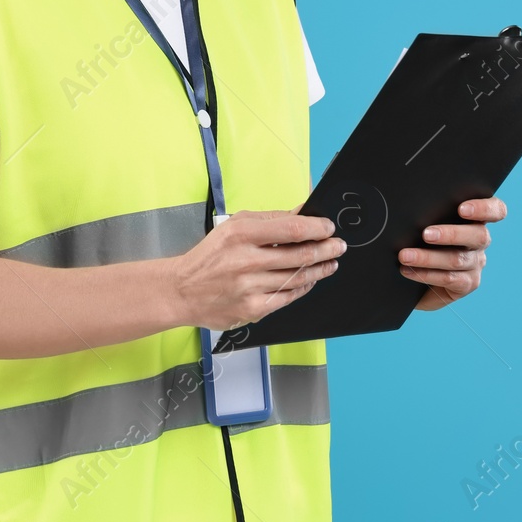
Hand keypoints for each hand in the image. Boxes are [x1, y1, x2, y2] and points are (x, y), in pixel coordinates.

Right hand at [171, 209, 346, 331]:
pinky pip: (287, 297)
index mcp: (241, 234)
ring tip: (330, 263)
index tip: (328, 228)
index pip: (290, 229)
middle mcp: (246, 261)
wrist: (182, 290)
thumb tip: (302, 213)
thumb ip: (269, 219)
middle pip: (299, 255)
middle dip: (326, 249)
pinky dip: (302, 288)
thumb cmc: (209, 256)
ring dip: (319, 270)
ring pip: (297, 278)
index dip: (316, 228)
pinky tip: (309, 280)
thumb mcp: (233, 226)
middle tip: (339, 246)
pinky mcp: (252, 309)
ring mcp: (250, 288)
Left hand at [397, 197, 506, 311]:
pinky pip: (450, 279)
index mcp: (474, 219)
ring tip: (405, 255)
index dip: (484, 208)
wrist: (410, 277)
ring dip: (428, 257)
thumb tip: (411, 207)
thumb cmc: (416, 240)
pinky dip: (426, 274)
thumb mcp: (422, 223)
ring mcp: (475, 264)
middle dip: (451, 234)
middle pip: (478, 235)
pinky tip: (408, 270)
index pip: (495, 210)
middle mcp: (479, 241)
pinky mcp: (467, 284)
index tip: (462, 209)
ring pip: (457, 259)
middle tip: (426, 234)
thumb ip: (427, 213)